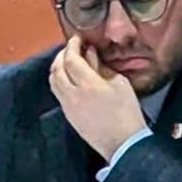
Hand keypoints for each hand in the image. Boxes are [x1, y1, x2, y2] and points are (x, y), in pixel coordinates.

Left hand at [49, 35, 146, 160]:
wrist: (123, 143)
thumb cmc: (127, 113)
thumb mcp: (120, 84)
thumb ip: (102, 67)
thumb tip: (91, 55)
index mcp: (88, 85)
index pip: (71, 59)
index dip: (72, 46)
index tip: (77, 39)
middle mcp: (73, 95)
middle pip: (57, 69)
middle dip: (62, 55)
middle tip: (71, 48)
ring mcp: (68, 106)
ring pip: (53, 81)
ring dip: (57, 67)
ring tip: (67, 61)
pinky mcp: (68, 116)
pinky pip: (57, 93)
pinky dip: (59, 80)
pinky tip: (68, 78)